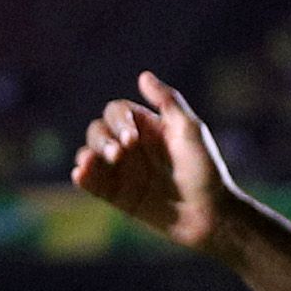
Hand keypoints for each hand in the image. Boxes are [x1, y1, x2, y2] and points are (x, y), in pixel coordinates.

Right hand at [70, 72, 236, 252]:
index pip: (117, 112)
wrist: (211, 214)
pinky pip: (93, 183)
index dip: (118, 121)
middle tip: (118, 154)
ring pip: (90, 154)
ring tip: (89, 162)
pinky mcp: (118, 196)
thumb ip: (168, 101)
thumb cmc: (205, 170)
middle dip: (102, 139)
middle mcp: (131, 147)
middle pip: (99, 130)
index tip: (132, 139)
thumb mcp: (190, 130)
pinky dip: (82, 177)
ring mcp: (123, 171)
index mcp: (147, 127)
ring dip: (88, 155)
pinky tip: (79, 174)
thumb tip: (143, 76)